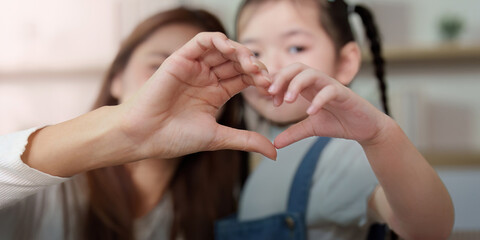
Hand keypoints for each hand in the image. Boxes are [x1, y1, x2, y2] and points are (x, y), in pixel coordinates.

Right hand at [117, 32, 275, 159]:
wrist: (144, 135)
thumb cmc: (175, 138)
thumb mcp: (218, 138)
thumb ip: (246, 141)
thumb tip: (274, 153)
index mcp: (215, 93)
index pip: (243, 78)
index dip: (259, 80)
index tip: (271, 90)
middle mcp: (206, 78)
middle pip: (236, 62)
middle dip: (254, 66)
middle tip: (265, 77)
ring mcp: (194, 67)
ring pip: (223, 49)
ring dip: (240, 53)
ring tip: (251, 65)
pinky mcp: (180, 59)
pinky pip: (202, 41)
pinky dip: (218, 40)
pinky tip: (231, 49)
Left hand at [267, 63, 388, 147]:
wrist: (366, 128)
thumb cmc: (339, 122)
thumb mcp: (311, 128)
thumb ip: (293, 133)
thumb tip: (274, 144)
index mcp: (309, 87)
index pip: (289, 75)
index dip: (276, 83)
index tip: (268, 99)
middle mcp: (319, 83)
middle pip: (297, 67)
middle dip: (282, 77)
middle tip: (271, 93)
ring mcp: (332, 86)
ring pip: (312, 74)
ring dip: (297, 84)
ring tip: (287, 100)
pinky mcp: (345, 94)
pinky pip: (331, 90)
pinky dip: (319, 99)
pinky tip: (311, 112)